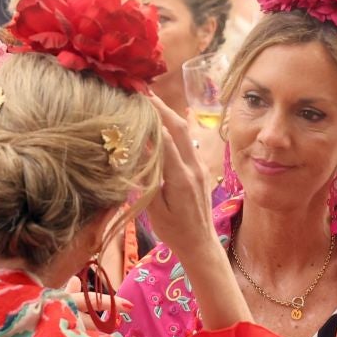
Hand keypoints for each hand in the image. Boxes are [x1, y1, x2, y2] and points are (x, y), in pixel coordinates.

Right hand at [142, 94, 216, 253]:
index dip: (152, 118)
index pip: (165, 140)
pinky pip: (186, 142)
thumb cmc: (174, 231)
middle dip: (161, 108)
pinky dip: (172, 129)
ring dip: (168, 115)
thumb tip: (138, 150)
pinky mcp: (200, 169)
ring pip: (184, 133)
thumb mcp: (155, 209)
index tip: (136, 102)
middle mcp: (193, 168)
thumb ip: (149, 179)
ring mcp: (199, 166)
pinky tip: (161, 123)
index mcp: (181, 178)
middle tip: (142, 93)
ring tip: (149, 101)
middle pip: (178, 128)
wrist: (201, 244)